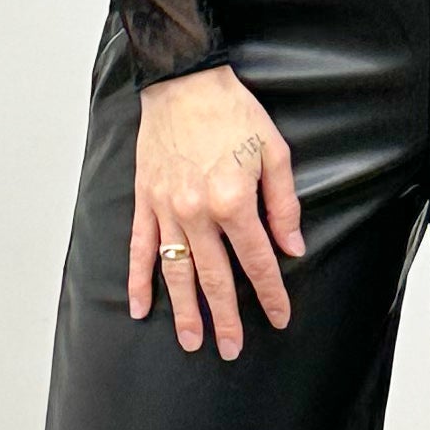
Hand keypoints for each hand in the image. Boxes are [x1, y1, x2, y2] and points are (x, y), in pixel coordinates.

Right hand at [130, 63, 303, 358]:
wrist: (184, 81)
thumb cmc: (233, 112)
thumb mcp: (275, 152)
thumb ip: (283, 204)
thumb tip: (291, 246)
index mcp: (233, 201)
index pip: (256, 260)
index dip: (270, 292)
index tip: (280, 317)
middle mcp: (197, 212)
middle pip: (214, 277)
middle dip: (226, 317)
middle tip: (230, 349)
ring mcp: (166, 209)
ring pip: (176, 271)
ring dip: (184, 310)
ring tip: (191, 341)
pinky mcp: (145, 201)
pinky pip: (140, 248)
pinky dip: (139, 280)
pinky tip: (140, 308)